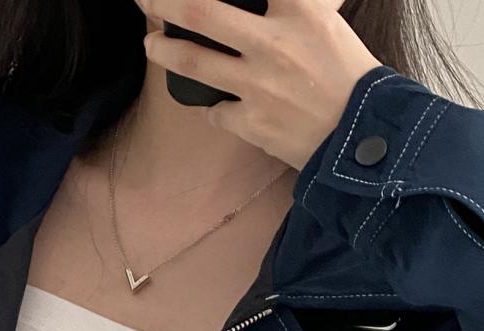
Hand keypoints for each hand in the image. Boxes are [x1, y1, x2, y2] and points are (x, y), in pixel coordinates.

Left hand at [140, 0, 382, 170]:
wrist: (363, 134)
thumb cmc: (350, 76)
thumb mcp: (328, 23)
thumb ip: (298, 8)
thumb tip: (275, 5)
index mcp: (299, 9)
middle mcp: (272, 42)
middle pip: (200, 12)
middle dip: (164, 2)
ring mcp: (257, 84)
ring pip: (193, 61)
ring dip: (164, 51)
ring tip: (150, 44)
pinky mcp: (249, 120)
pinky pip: (215, 110)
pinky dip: (214, 107)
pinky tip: (217, 105)